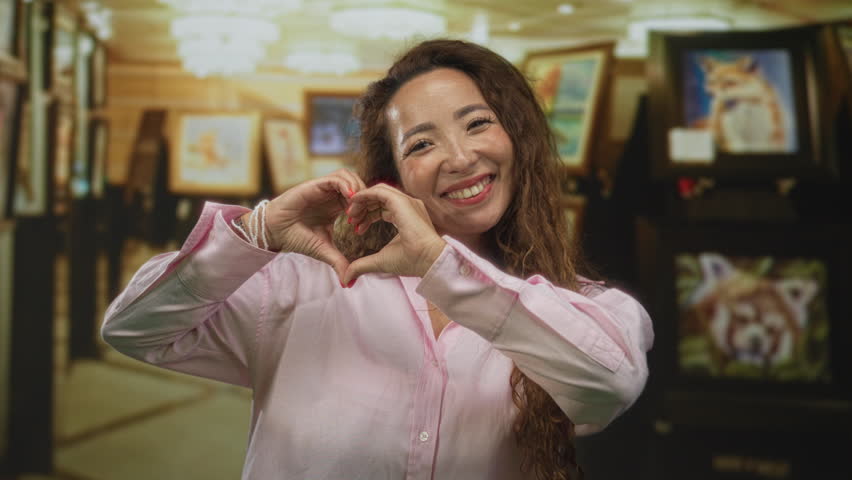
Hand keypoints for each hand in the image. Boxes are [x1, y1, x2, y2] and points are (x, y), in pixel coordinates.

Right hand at [250, 169, 364, 281]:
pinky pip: (337, 178)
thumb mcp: (324, 250)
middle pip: (358, 186)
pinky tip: (349, 199)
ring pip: (350, 177)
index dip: (365, 212)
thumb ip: (339, 263)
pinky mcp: (315, 184)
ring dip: (357, 190)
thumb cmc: (298, 238)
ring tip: (354, 210)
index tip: (360, 230)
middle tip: (359, 219)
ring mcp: (324, 189)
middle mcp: (332, 196)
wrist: (276, 231)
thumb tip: (350, 283)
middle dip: (364, 201)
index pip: (360, 201)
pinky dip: (346, 185)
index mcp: (337, 207)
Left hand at [342, 184, 446, 284]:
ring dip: (362, 200)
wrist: (428, 261)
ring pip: (378, 191)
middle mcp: (408, 206)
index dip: (368, 216)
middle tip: (350, 219)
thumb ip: (362, 265)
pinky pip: (378, 191)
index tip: (356, 228)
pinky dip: (364, 195)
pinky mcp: (401, 202)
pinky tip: (354, 203)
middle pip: (380, 198)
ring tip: (350, 215)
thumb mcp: (380, 261)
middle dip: (363, 207)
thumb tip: (346, 279)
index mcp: (408, 217)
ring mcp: (407, 202)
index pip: (384, 208)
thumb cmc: (411, 261)